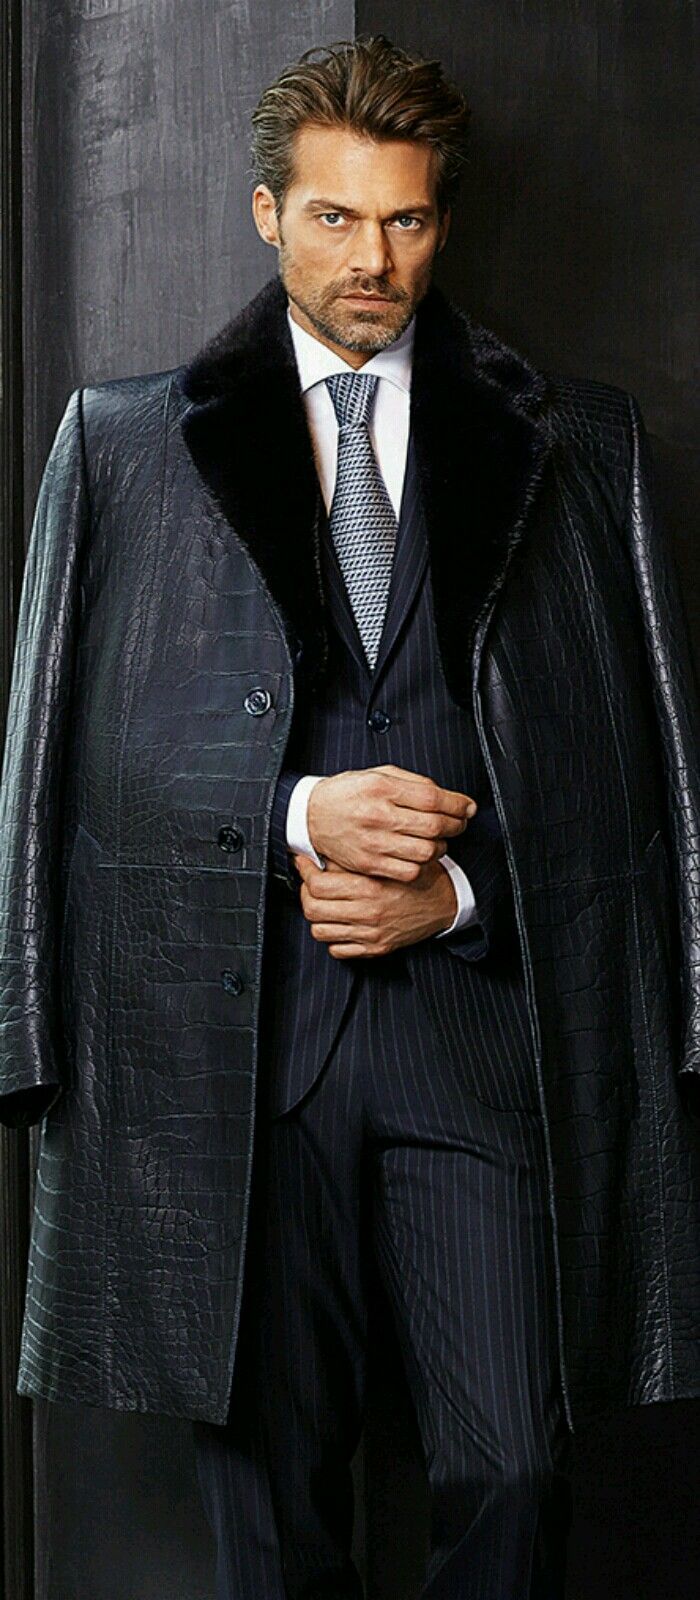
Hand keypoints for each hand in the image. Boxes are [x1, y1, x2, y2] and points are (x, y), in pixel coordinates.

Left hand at [293, 851, 458, 957]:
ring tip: (323, 904)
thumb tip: (322, 853)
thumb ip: (357, 859)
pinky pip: (338, 950)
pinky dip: (333, 937)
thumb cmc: (416, 876)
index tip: (304, 863)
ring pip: (320, 931)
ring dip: (317, 917)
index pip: (318, 884)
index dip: (304, 871)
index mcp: (369, 887)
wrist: (444, 903)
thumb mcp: (389, 859)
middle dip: (305, 893)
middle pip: (312, 908)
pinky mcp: (376, 949)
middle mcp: (367, 913)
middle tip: (310, 883)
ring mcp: (371, 934)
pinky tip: (339, 923)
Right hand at [306, 763, 476, 881]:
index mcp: (381, 788)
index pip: (432, 799)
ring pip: (425, 851)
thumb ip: (413, 783)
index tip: (468, 807)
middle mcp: (378, 815)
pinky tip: (419, 854)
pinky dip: (422, 864)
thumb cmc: (349, 793)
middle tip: (458, 823)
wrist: (312, 816)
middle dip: (455, 825)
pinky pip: (409, 871)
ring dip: (440, 846)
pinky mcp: (369, 864)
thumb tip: (448, 797)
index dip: (457, 804)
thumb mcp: (378, 774)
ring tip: (437, 838)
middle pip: (433, 826)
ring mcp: (373, 843)